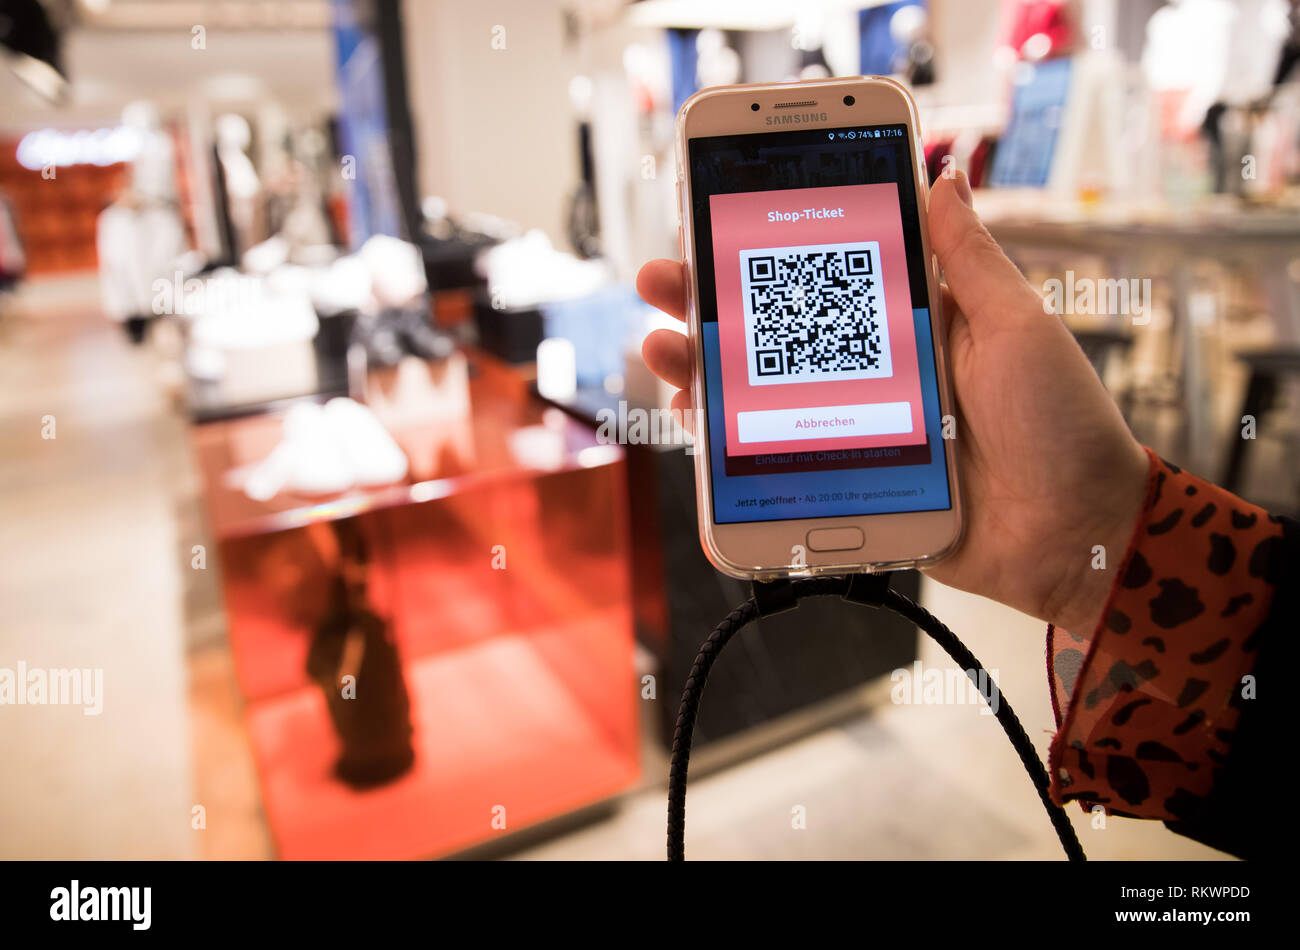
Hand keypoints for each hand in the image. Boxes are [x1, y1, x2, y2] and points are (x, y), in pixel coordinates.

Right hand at [637, 171, 1148, 633]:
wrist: (1076, 534)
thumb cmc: (1062, 426)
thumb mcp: (1018, 325)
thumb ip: (969, 260)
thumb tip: (943, 180)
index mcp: (911, 327)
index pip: (824, 279)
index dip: (768, 252)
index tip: (715, 222)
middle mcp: (872, 375)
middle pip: (775, 335)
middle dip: (711, 304)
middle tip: (664, 278)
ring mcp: (854, 432)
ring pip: (760, 398)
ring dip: (702, 371)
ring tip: (663, 347)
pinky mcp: (848, 489)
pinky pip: (774, 466)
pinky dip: (727, 449)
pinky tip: (696, 422)